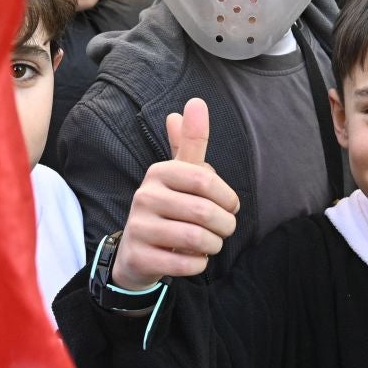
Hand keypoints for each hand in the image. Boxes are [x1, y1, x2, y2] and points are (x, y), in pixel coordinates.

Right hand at [110, 97, 238, 290]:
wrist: (137, 252)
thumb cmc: (169, 208)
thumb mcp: (180, 174)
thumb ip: (191, 142)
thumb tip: (195, 103)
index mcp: (159, 172)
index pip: (205, 180)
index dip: (227, 197)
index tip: (230, 207)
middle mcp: (145, 196)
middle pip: (204, 212)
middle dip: (224, 226)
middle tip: (223, 230)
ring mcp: (139, 227)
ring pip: (196, 239)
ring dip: (213, 246)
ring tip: (209, 244)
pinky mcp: (140, 256)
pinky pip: (184, 264)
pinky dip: (198, 264)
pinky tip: (193, 259)